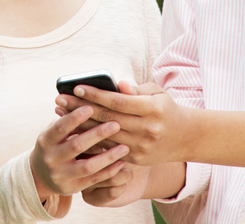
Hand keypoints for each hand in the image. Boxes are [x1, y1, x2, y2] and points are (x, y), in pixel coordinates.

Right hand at [29, 104, 130, 205]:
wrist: (40, 175)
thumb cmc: (54, 144)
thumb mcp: (54, 131)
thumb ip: (68, 117)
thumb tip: (87, 98)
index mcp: (45, 140)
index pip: (60, 127)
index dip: (75, 117)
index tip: (91, 106)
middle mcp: (51, 158)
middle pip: (76, 145)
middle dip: (97, 134)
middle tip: (116, 124)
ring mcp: (61, 175)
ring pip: (87, 166)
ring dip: (107, 156)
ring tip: (124, 146)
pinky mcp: (72, 187)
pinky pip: (93, 180)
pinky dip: (108, 171)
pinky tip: (121, 162)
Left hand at [56, 81, 187, 165]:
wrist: (184, 138)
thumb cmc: (166, 109)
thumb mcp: (156, 93)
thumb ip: (135, 90)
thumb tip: (118, 84)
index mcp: (152, 109)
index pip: (118, 101)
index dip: (96, 95)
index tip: (77, 87)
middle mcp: (147, 130)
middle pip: (107, 118)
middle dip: (81, 108)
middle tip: (60, 99)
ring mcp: (140, 147)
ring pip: (104, 135)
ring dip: (80, 125)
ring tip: (61, 113)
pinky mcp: (135, 160)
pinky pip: (108, 149)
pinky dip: (90, 140)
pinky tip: (73, 131)